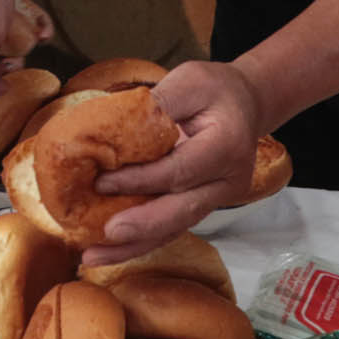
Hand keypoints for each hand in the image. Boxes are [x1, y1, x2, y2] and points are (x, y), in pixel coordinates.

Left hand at [82, 60, 260, 264]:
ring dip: (134, 246)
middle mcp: (228, 180)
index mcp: (227, 145)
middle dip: (141, 227)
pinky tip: (110, 251)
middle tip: (104, 235)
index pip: (179, 170)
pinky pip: (172, 228)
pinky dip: (141, 240)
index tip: (101, 182)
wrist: (245, 104)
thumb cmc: (214, 89)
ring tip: (93, 257)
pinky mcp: (203, 206)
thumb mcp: (188, 81)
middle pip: (182, 211)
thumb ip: (158, 104)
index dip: (140, 180)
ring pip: (175, 228)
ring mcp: (218, 199)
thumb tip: (115, 126)